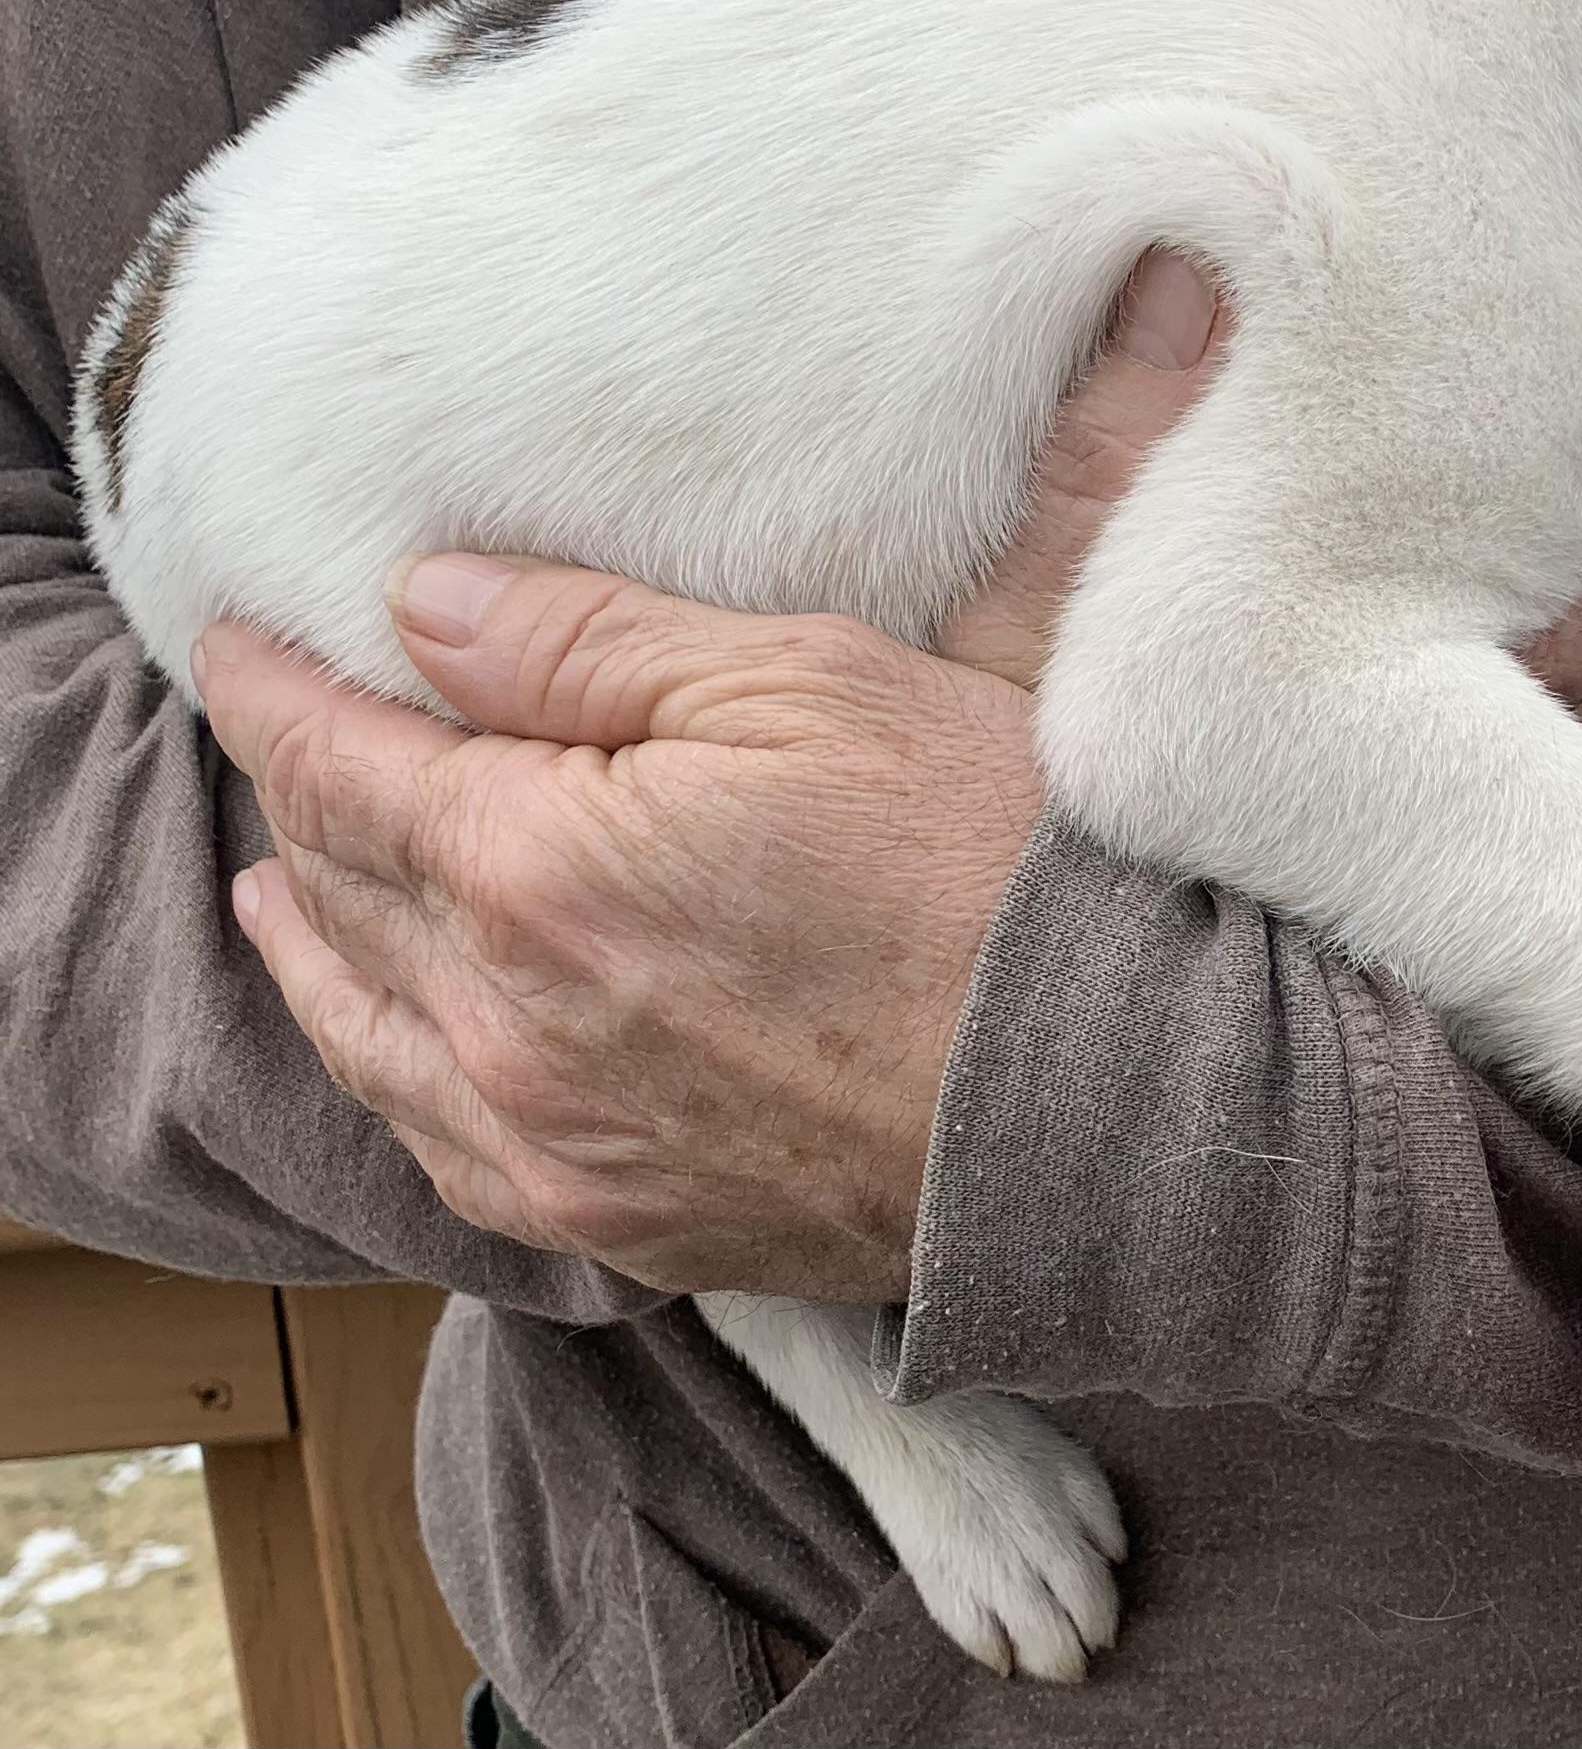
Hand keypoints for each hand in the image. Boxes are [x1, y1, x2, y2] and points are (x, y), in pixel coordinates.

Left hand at [200, 257, 1581, 1297]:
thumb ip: (600, 640)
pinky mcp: (625, 1219)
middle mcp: (508, 1017)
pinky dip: (385, 1065)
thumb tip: (431, 596)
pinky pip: (440, 1145)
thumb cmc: (988, 867)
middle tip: (282, 728)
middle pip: (343, 887)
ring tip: (284, 879)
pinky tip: (387, 1038)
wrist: (1109, 1098)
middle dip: (303, 796)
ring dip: (317, 937)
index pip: (345, 761)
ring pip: (366, 1024)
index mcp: (539, 863)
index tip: (237, 637)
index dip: (277, 689)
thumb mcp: (814, 683)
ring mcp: (558, 1139)